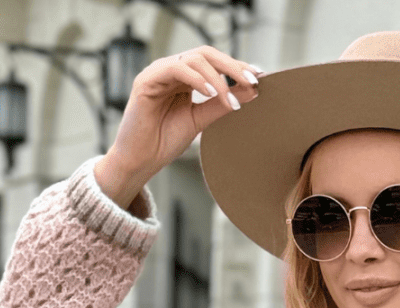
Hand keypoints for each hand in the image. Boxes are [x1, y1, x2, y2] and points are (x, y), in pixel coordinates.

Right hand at [94, 46, 261, 208]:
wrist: (140, 160)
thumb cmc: (165, 141)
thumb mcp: (200, 120)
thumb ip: (222, 105)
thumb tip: (251, 91)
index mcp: (185, 78)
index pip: (214, 63)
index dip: (236, 67)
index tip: (259, 77)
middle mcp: (172, 70)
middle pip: (206, 54)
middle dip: (232, 66)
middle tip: (252, 81)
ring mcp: (159, 72)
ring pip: (194, 59)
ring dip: (218, 78)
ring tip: (231, 99)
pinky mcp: (147, 80)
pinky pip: (176, 69)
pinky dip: (196, 78)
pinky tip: (211, 93)